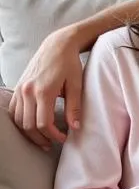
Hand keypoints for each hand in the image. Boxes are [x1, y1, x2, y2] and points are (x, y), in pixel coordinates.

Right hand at [9, 30, 84, 148]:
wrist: (57, 46)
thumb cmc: (69, 64)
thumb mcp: (76, 85)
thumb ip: (74, 107)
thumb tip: (76, 127)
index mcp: (43, 91)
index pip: (43, 123)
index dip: (53, 135)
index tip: (64, 138)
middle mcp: (27, 91)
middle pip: (28, 125)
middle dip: (41, 138)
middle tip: (53, 142)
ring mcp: (20, 89)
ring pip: (18, 120)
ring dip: (29, 132)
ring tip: (43, 138)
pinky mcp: (18, 88)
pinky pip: (13, 110)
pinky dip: (20, 121)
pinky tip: (31, 126)